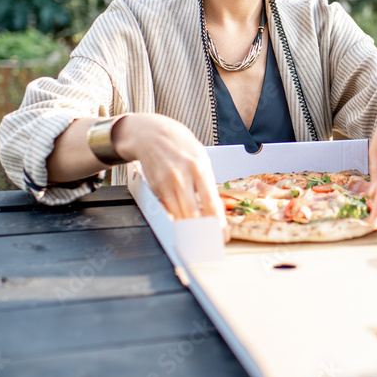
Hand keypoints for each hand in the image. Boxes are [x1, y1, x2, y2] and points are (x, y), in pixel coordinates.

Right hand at [112, 113, 228, 240]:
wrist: (153, 135)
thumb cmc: (182, 147)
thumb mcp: (202, 160)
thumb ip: (207, 183)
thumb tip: (215, 209)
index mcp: (199, 169)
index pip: (211, 203)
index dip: (218, 224)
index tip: (222, 235)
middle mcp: (182, 178)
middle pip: (193, 214)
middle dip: (202, 232)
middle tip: (209, 241)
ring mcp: (166, 184)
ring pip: (178, 216)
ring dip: (188, 229)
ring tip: (197, 236)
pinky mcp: (155, 189)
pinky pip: (167, 210)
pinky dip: (175, 219)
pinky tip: (181, 224)